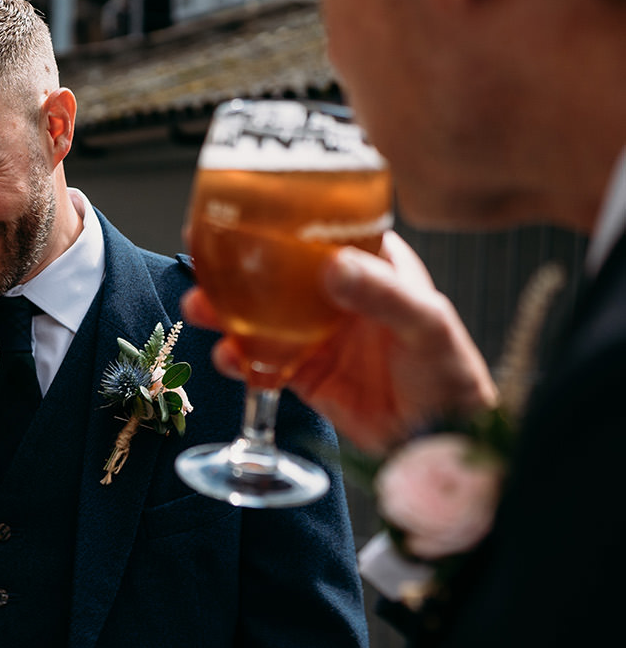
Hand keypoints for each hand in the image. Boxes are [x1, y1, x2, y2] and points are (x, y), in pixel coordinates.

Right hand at [183, 232, 496, 452]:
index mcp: (370, 266)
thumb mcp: (425, 322)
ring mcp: (314, 334)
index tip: (242, 209)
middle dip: (233, 264)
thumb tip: (333, 266)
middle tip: (201, 254)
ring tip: (199, 308)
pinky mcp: (301, 372)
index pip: (320, 230)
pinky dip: (237, 358)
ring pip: (258, 314)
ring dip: (224, 310)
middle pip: (275, 271)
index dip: (280, 218)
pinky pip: (259, 359)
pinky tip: (228, 357)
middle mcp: (336, 295)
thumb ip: (381, 293)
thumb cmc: (448, 372)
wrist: (438, 438)